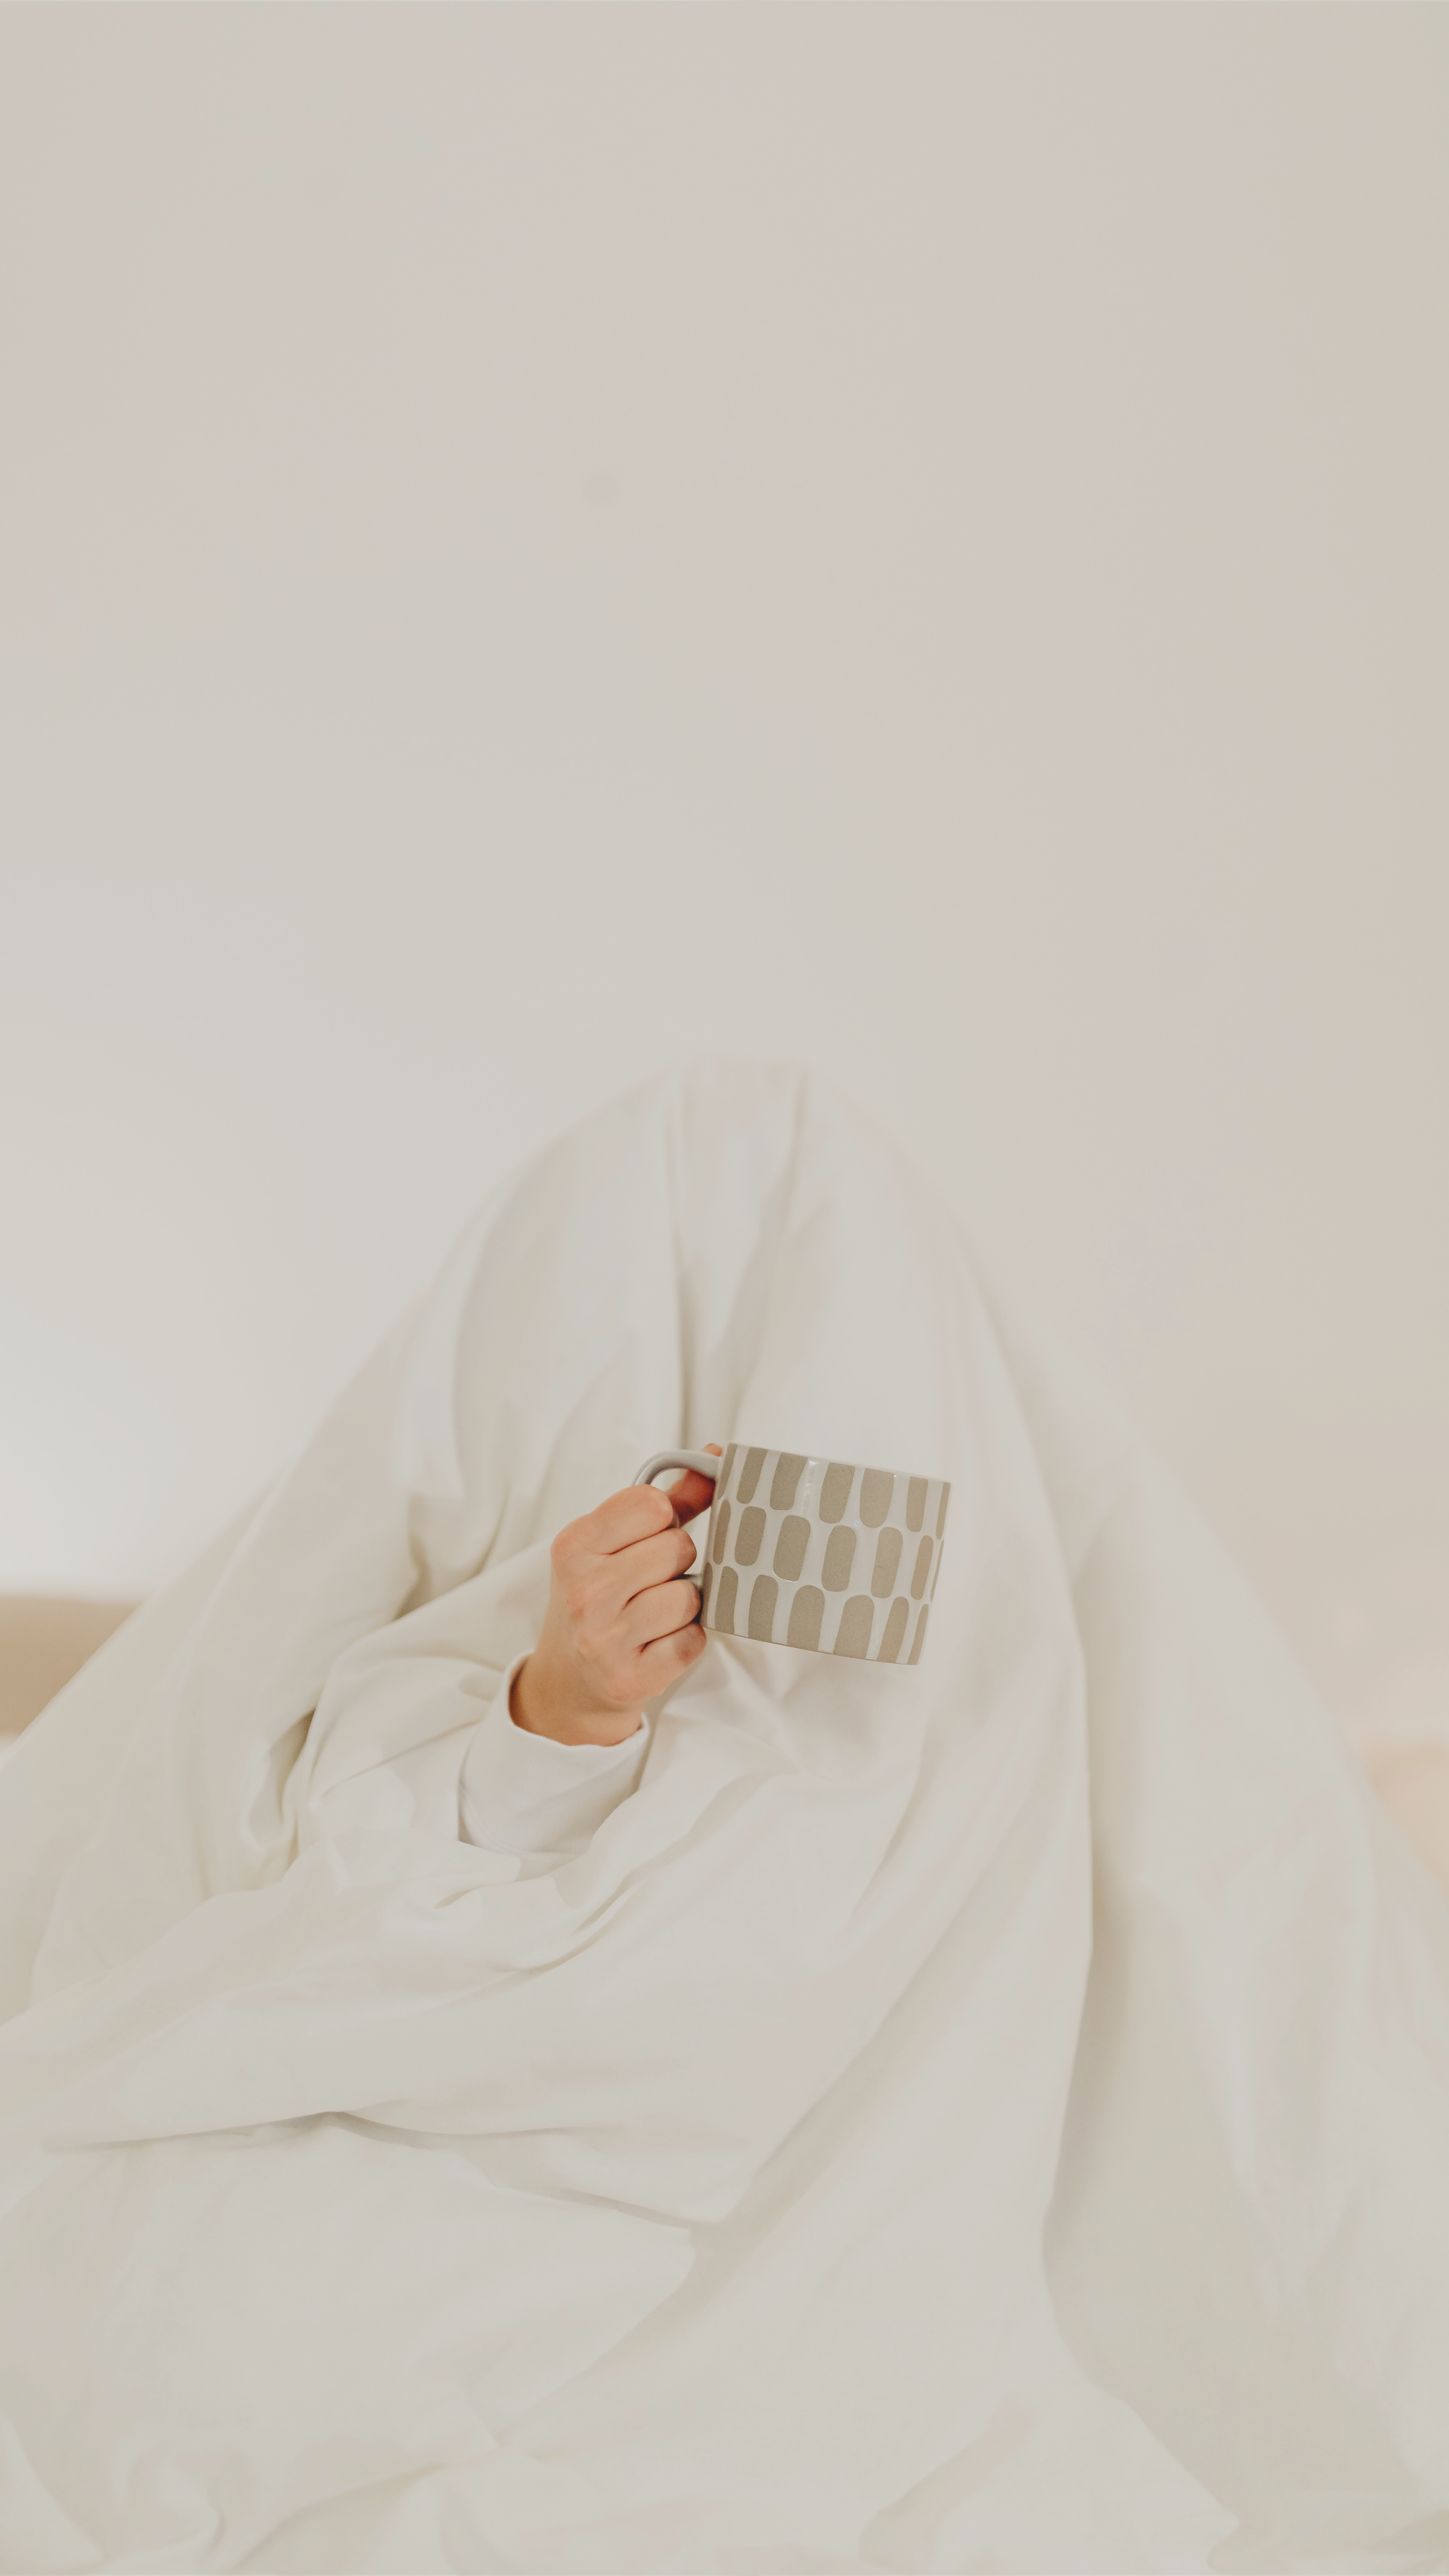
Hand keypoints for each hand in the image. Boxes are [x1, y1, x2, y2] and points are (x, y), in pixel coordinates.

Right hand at [509, 1446, 722, 1745]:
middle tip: (648, 1581)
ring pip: (689, 1596)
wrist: (568, 1681)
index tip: (647, 1536)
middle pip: (677, 1548)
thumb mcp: (612, 1544)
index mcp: (573, 1546)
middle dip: (675, 1563)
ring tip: (652, 1614)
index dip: (662, 1519)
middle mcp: (583, 1591)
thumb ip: (667, 1500)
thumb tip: (715, 1456)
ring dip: (683, 1604)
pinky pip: (693, 1640)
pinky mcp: (631, 1678)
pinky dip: (686, 1640)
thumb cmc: (595, 1599)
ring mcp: (605, 1639)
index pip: (651, 1504)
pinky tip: (657, 1642)